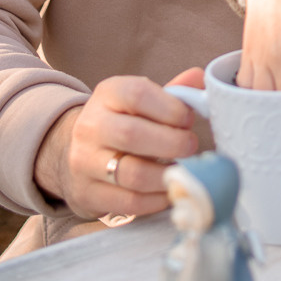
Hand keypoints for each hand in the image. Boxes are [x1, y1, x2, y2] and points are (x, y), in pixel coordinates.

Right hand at [33, 69, 202, 220]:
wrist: (79, 153)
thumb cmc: (124, 122)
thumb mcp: (142, 101)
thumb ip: (174, 91)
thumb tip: (200, 79)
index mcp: (107, 95)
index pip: (137, 94)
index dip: (171, 108)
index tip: (188, 120)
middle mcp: (90, 126)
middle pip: (132, 135)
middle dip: (173, 143)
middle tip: (191, 146)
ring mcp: (84, 162)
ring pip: (133, 174)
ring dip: (168, 175)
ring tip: (184, 170)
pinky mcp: (87, 194)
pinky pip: (129, 202)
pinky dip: (158, 200)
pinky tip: (170, 190)